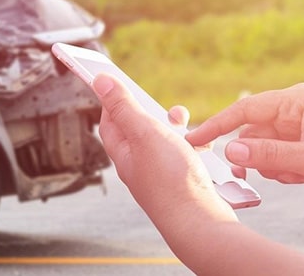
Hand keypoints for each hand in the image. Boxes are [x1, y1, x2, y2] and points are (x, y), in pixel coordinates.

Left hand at [92, 74, 235, 222]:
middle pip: (138, 129)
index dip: (112, 100)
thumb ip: (124, 106)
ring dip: (175, 127)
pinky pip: (184, 155)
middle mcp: (138, 164)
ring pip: (165, 141)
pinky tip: (203, 146)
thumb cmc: (170, 179)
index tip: (117, 83)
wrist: (199, 221)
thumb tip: (100, 82)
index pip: (109, 122)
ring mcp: (160, 174)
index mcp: (123, 153)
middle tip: (164, 107)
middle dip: (152, 112)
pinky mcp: (181, 181)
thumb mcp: (144, 133)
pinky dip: (193, 145)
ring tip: (186, 123)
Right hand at [186, 83, 303, 195]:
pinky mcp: (299, 141)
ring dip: (272, 167)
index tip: (194, 139)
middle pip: (251, 133)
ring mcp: (295, 126)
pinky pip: (275, 156)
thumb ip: (269, 155)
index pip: (244, 110)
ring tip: (298, 174)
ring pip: (262, 148)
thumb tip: (231, 150)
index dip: (217, 124)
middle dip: (255, 157)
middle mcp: (292, 109)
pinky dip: (283, 170)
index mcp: (295, 101)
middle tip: (256, 175)